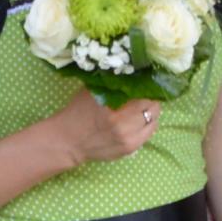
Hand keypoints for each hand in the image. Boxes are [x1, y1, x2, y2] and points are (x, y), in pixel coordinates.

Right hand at [35, 92, 158, 169]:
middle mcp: (123, 122)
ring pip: (154, 120)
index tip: (146, 82)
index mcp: (112, 104)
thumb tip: (133, 72)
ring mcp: (128, 138)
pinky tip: (140, 121)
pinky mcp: (130, 149)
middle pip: (152, 106)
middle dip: (151, 98)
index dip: (148, 85)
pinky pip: (149, 133)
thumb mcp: (92, 91)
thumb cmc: (78, 111)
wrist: (68, 141)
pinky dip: (148, 124)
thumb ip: (112, 83)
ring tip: (143, 108)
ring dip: (151, 112)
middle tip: (146, 94)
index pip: (144, 92)